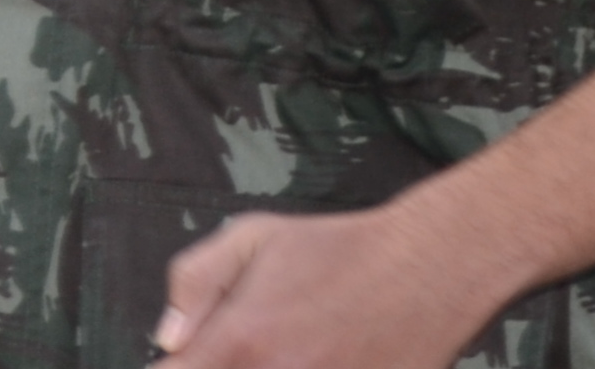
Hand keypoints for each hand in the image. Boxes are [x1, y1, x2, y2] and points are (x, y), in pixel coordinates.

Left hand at [153, 203, 487, 368]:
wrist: (426, 268)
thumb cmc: (335, 250)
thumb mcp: (251, 238)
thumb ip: (194, 283)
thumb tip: (167, 342)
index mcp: (244, 339)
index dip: (177, 367)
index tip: (188, 357)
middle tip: (242, 349)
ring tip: (284, 349)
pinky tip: (319, 357)